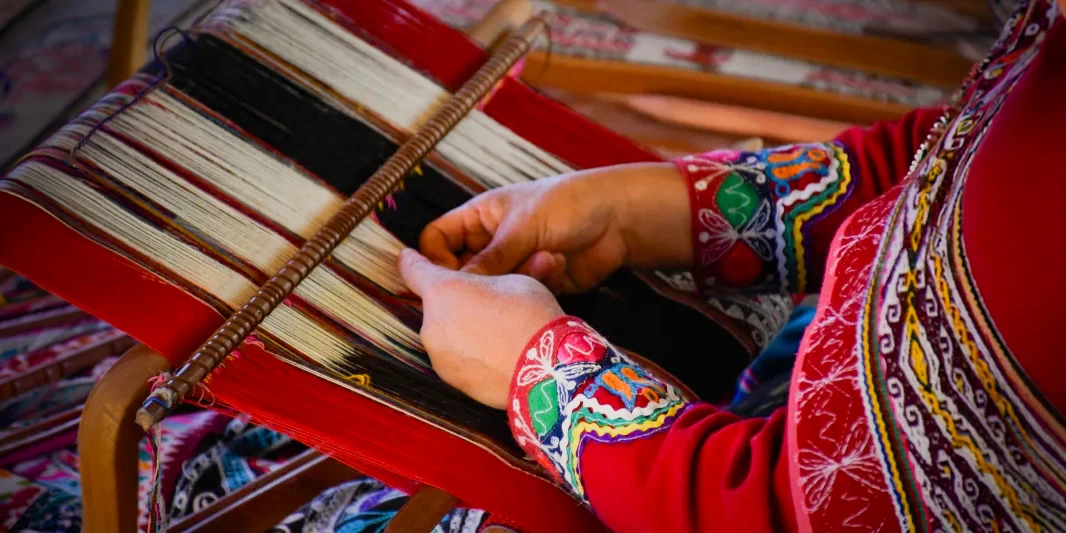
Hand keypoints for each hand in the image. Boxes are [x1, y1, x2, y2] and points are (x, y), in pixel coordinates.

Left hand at [398, 248, 563, 409]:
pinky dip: (471, 354)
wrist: (547, 369)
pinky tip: (497, 353)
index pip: (412, 269)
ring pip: (446, 333)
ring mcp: (439, 356)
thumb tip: (484, 282)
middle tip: (489, 303)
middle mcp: (431, 323)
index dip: (411, 260)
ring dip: (464, 329)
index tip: (408, 256)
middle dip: (457, 302)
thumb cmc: (531, 316)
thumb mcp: (513, 279)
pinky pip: (457, 358)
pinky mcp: (452, 380)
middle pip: (437, 305)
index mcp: (443, 290)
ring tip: (499, 331)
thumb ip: (486, 277)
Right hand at [419, 162, 692, 293]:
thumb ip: (488, 260)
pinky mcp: (534, 285)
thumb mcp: (522, 227)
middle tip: (491, 287)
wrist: (617, 218)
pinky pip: (519, 296)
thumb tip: (453, 288)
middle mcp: (491, 243)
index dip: (435, 260)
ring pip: (491, 289)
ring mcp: (513, 265)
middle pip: (461, 272)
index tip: (449, 278)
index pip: (436, 241)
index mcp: (479, 218)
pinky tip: (558, 264)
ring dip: (515, 279)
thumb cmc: (567, 205)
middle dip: (478, 280)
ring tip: (542, 260)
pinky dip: (536, 284)